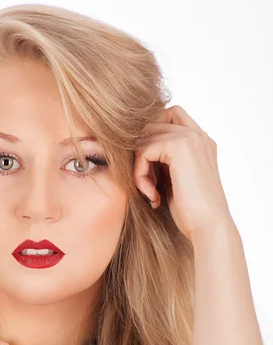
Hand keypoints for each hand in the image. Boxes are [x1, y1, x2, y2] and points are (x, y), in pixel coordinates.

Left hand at [134, 105, 233, 239]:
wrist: (208, 227)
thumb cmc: (191, 213)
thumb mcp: (174, 181)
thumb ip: (162, 162)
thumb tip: (135, 152)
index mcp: (201, 142)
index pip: (168, 117)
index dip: (150, 139)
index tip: (149, 171)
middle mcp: (198, 135)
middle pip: (152, 124)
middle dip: (142, 153)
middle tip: (147, 184)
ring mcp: (191, 138)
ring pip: (145, 137)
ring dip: (139, 166)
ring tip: (150, 192)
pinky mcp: (179, 147)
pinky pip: (144, 151)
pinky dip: (140, 174)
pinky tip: (152, 195)